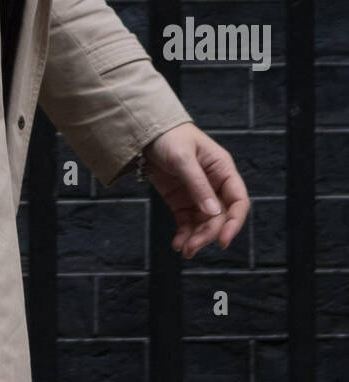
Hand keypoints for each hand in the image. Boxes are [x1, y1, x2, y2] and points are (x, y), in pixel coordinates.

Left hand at [141, 122, 249, 258]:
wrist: (144, 132)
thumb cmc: (169, 136)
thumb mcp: (183, 158)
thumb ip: (198, 184)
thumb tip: (213, 213)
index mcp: (223, 170)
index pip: (238, 201)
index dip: (234, 222)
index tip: (223, 240)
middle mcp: (214, 185)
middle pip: (220, 217)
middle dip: (208, 234)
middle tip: (192, 247)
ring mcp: (198, 194)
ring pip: (204, 224)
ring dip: (196, 238)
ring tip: (183, 249)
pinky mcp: (181, 201)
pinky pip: (187, 223)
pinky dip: (184, 235)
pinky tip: (177, 244)